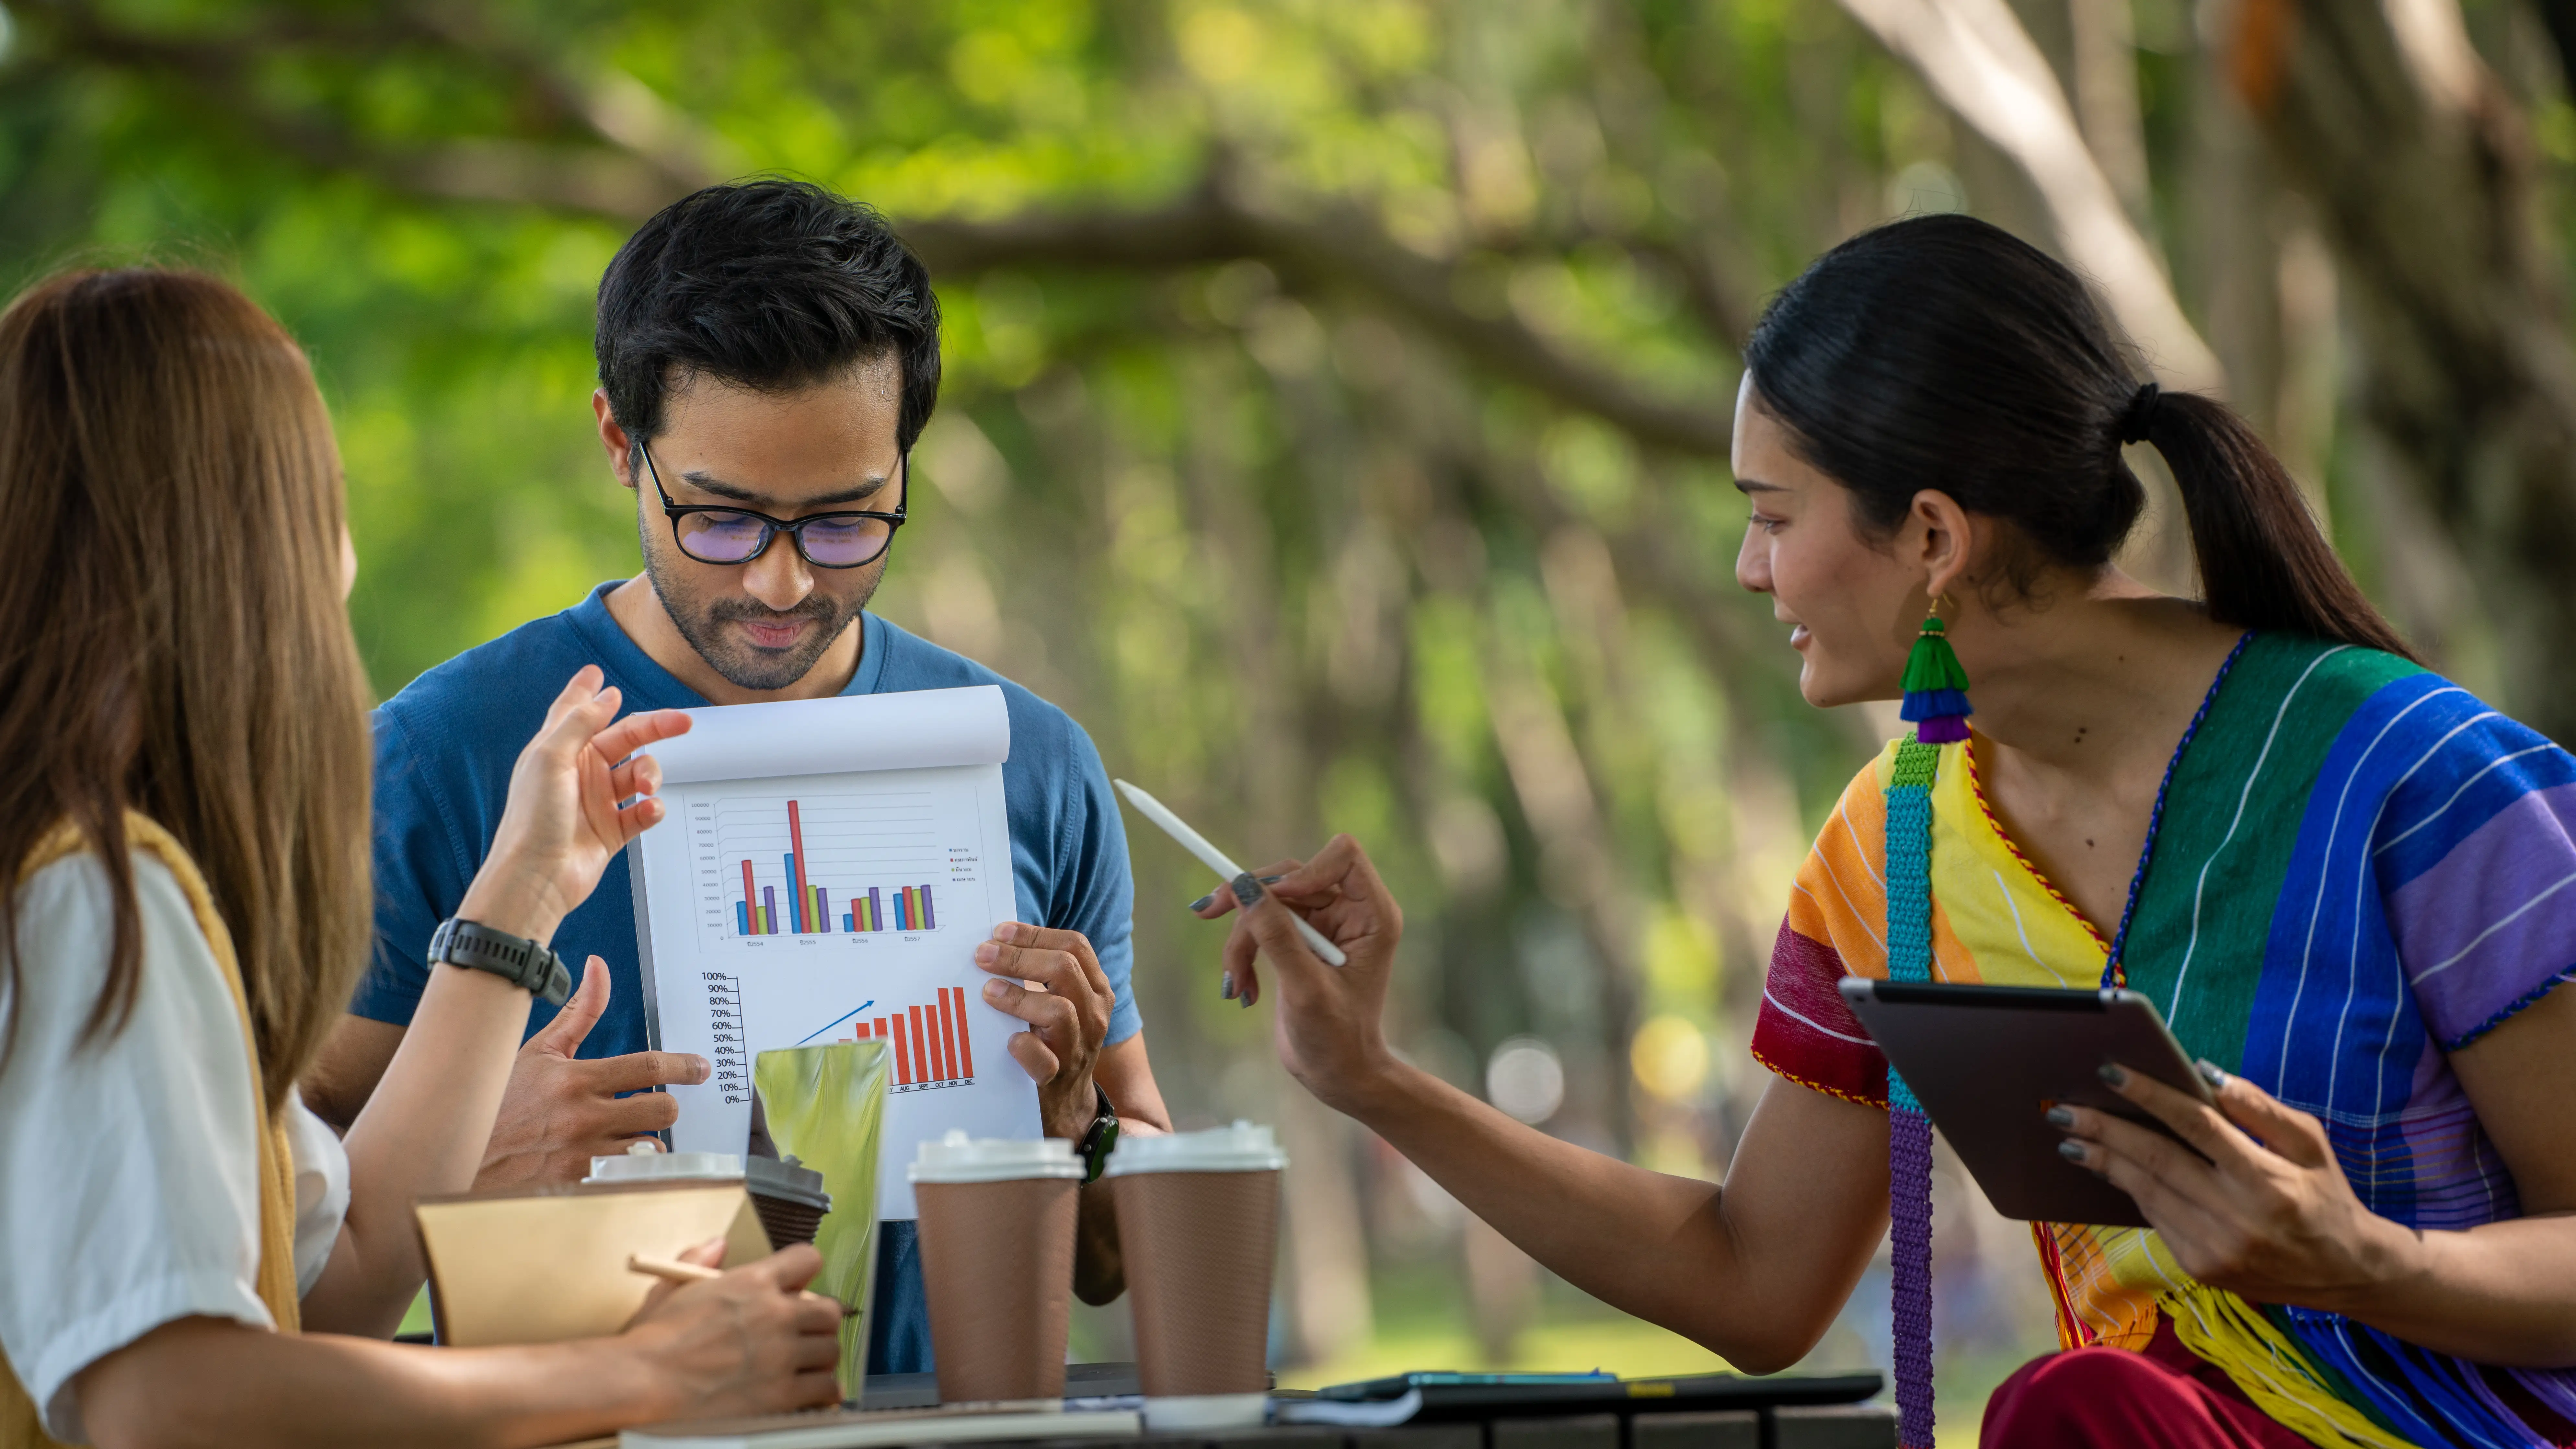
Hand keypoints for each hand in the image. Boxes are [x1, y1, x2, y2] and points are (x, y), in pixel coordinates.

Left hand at [458, 666, 691, 943]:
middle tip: (681, 723)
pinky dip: (652, 809)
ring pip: (639, 774)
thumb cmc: (533, 819)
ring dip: (651, 776)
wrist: (538, 876)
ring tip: (647, 789)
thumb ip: (579, 722)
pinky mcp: (612, 830)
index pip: (576, 712)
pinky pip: (644, 812)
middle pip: (624, 739)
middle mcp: (580, 772)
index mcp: (559, 751)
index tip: (597, 673)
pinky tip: (647, 810)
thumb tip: (605, 696)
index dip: (587, 691)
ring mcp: (597, 801)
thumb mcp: (550, 757)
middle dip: (654, 728)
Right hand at [474, 955, 711, 1188]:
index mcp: (576, 1080)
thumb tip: (599, 967)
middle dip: (665, 1106)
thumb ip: (579, 1012)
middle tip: (654, 1105)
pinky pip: (628, 1176)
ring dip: (647, 1140)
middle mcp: (582, 1118)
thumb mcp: (538, 1050)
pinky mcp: (578, 1185)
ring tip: (626, 1134)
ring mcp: (582, 1155)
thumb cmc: (502, 1099)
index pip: (648, 1067)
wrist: (462, 1153)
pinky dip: (631, 1168)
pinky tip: (616, 1161)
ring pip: (650, 1147)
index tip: (700, 1068)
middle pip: (662, 1110)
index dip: (684, 1066)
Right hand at [624, 1239, 844, 1416]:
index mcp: (752, 1282)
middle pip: (829, 1309)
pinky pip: (826, 1387)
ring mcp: (782, 1355)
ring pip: (830, 1349)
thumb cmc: (653, 1340)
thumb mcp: (672, 1287)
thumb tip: (717, 1244)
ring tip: (803, 1363)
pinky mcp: (782, 1394)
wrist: (643, 1382)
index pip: (808, 1259)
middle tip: (803, 1331)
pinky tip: (809, 1390)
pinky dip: (822, 1389)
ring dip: (819, 1356)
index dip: (805, 1271)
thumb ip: (699, 1261)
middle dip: (818, 1320)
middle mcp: (775, 1315)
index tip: (799, 1285)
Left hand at [974, 923, 1114, 1139]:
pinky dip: (1023, 1046)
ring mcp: (1079, 1047)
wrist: (1066, 1102)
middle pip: (1065, 969)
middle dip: (1019, 957)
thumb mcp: (1057, 1001)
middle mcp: (1093, 1014)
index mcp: (1095, 989)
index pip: (1074, 946)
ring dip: (1018, 996)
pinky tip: (1006, 1040)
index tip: (999, 931)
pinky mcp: (1058, 1077)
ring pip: (1059, 1009)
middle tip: (983, 955)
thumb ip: (1040, 973)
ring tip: (988, 991)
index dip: (1036, 934)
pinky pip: (1043, 1059)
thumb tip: (995, 941)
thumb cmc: (1053, 1040)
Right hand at [1195, 835, 1404, 1111]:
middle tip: (1207, 912)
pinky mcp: (1299, 940)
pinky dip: (1243, 952)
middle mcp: (1350, 912)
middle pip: (1291, 875)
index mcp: (1372, 915)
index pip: (1342, 856)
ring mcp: (1323, 925)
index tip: (1271, 900)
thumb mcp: (1305, 989)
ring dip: (1241, 939)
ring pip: (1266, 901)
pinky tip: (1243, 989)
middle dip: (1250, 901)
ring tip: (1235, 982)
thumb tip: (1243, 887)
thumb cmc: (1337, 1040)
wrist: (1337, 1075)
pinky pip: (1260, 924)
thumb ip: (1277, 936)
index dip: (1302, 871)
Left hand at [2053, 1061, 2412, 1309]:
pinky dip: (2130, 1189)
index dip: (2149, 1096)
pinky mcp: (2200, 1267)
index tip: (2110, 1071)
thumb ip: (2259, 1108)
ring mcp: (2215, 1248)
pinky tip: (2107, 1167)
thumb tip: (2204, 1073)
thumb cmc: (2326, 1197)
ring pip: (2146, 1192)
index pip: (2195, 1126)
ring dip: (2103, 1161)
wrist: (2347, 1273)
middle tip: (2062, 1108)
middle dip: (2104, 1130)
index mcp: (2266, 1180)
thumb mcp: (2310, 1144)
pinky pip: (2155, 1218)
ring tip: (2070, 1135)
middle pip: (2156, 1160)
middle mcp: (2236, 1216)